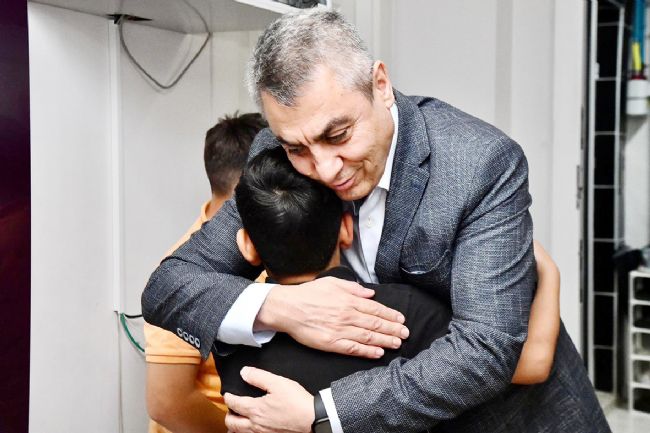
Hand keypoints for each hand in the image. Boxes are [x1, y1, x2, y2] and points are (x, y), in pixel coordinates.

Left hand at [224, 367, 312, 432]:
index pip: (234, 404)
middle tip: (230, 409)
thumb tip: (244, 372)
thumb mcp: (277, 383)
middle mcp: (256, 424)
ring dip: (235, 426)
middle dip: (228, 415)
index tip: (227, 393)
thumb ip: (258, 377)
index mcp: (255, 409)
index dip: (228, 397)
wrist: (312, 418)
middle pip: (232, 423)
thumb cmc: (296, 401)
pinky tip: (251, 427)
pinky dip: (246, 432)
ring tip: (238, 419)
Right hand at [256, 276, 408, 357]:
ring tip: (397, 343)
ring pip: (368, 337)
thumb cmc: (308, 294)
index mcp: (348, 300)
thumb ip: (353, 288)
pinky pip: (353, 349)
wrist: (287, 308)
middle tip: (406, 334)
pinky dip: (367, 351)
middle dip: (393, 329)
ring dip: (385, 341)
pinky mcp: (331, 343)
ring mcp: (340, 330)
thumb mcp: (332, 283)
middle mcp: (347, 316)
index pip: (375, 309)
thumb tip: (370, 293)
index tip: (401, 319)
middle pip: (375, 324)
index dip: (390, 315)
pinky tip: (378, 353)